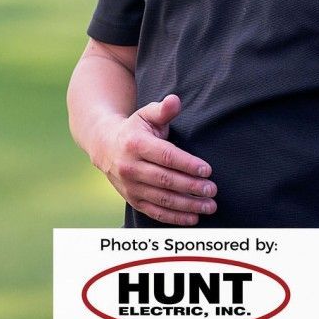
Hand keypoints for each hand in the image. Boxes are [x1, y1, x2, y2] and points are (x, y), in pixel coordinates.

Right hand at [95, 94, 216, 225]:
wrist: (106, 146)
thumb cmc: (135, 129)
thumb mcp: (146, 115)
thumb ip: (163, 110)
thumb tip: (175, 101)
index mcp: (135, 144)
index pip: (165, 156)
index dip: (187, 164)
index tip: (207, 170)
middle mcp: (130, 167)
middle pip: (166, 180)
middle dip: (192, 186)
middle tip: (213, 190)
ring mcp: (130, 186)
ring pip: (162, 199)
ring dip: (188, 204)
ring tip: (209, 205)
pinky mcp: (132, 200)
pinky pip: (155, 212)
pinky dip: (175, 217)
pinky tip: (194, 217)